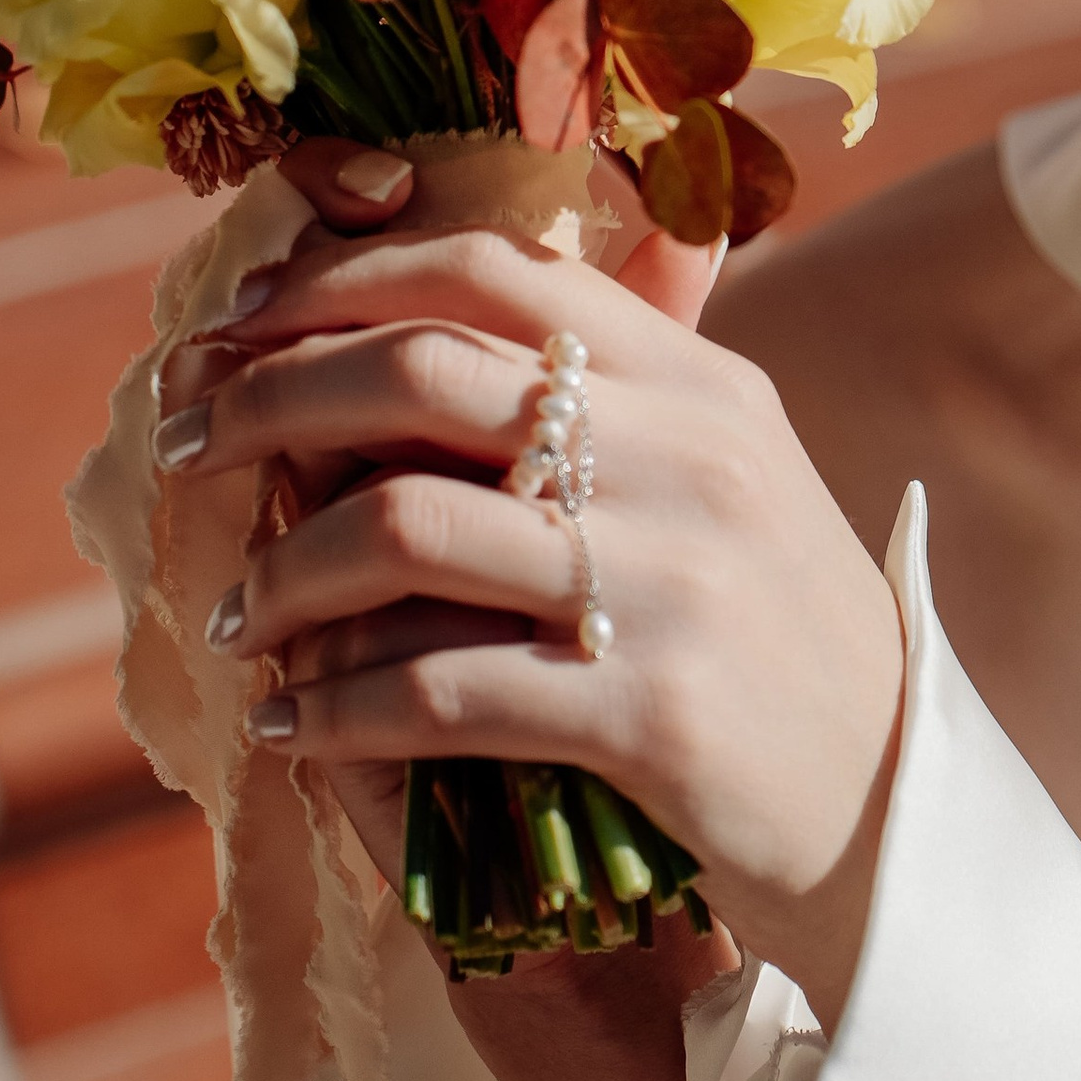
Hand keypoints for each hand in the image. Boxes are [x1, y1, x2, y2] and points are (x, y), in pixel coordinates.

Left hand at [159, 145, 904, 1080]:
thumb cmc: (781, 638)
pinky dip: (336, 709)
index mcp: (706, 381)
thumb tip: (468, 276)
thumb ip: (620, 379)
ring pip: (405, 530)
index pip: (491, 268)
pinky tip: (292, 727)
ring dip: (285, 574)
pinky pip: (438, 691)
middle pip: (421, 374)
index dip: (334, 281)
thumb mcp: (733, 475)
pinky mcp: (652, 716)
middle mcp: (696, 460)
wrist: (897, 812)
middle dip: (266, 401)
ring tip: (239, 617)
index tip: (233, 322)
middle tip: (184, 446)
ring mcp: (677, 586)